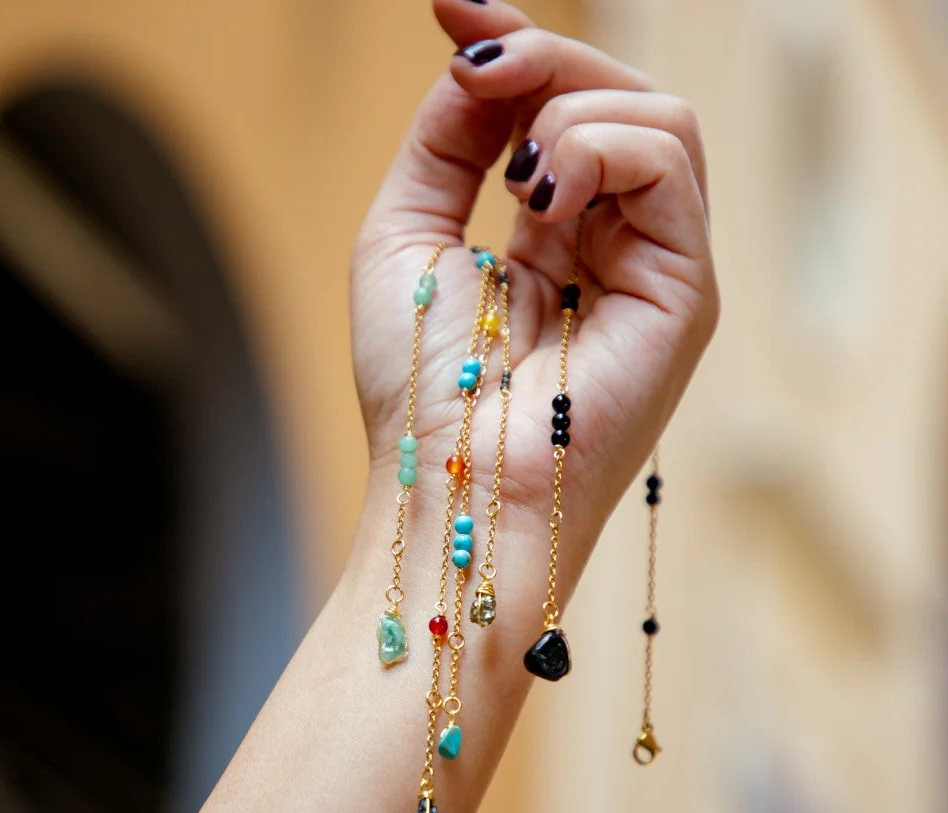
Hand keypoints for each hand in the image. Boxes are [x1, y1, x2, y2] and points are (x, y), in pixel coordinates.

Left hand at [351, 0, 717, 583]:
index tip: (453, 12)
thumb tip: (477, 57)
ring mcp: (657, 266)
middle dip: (543, 58)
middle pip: (616, 97)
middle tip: (473, 63)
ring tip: (513, 177)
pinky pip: (669, 160)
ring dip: (568, 108)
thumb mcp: (406, 235)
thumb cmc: (419, 388)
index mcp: (556, 239)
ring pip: (656, 115)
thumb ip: (446, 143)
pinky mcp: (687, 288)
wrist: (447, 485)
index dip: (520, 47)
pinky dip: (599, 147)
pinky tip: (540, 194)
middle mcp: (614, 246)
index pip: (564, 113)